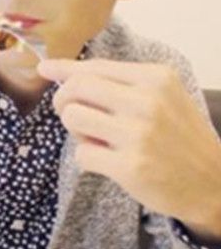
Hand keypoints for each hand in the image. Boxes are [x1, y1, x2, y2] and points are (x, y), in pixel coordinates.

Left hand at [38, 58, 220, 238]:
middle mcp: (147, 100)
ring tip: (95, 138)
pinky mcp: (130, 166)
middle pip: (77, 87)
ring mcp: (138, 134)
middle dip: (63, 100)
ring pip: (73, 116)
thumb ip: (122, 84)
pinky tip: (107, 161)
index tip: (45, 68)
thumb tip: (66, 73)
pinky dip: (87, 158)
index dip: (64, 67)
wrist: (213, 182)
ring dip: (75, 129)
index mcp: (155, 78)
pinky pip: (82, 153)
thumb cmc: (180, 136)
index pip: (96, 66)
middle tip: (71, 114)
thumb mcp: (163, 97)